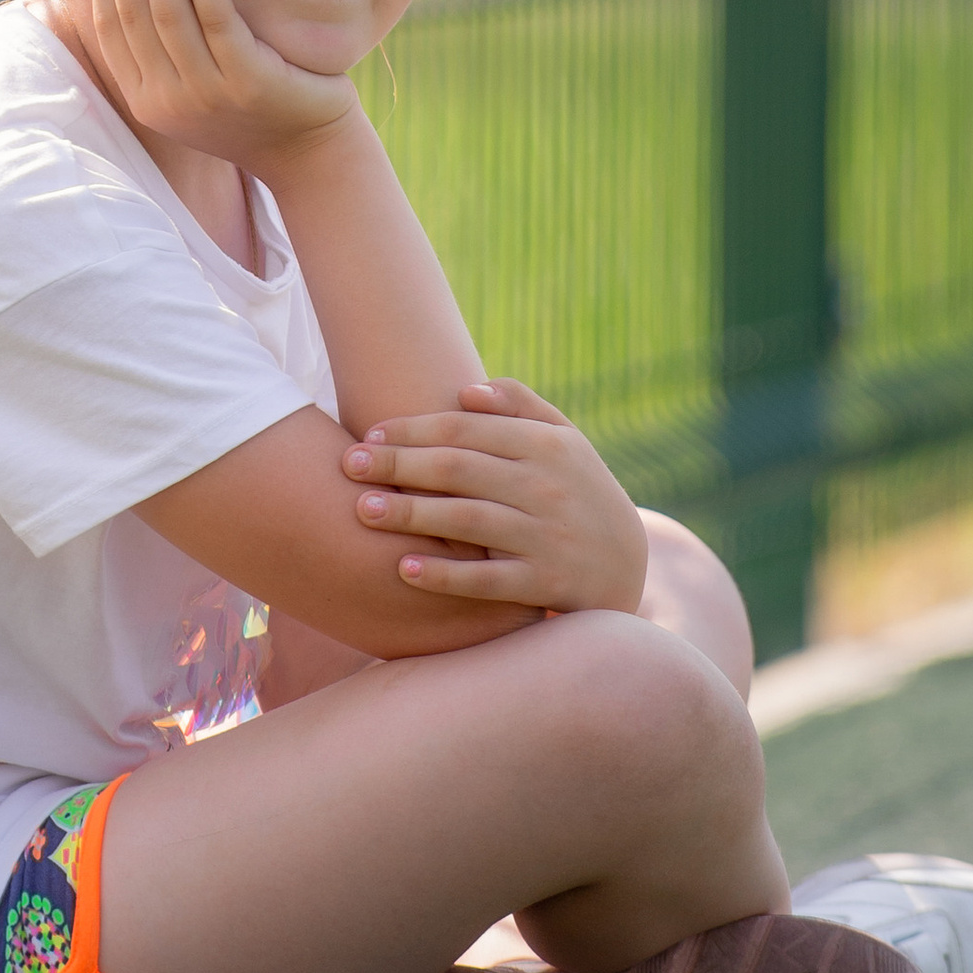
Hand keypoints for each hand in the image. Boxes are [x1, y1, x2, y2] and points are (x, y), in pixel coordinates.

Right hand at [78, 0, 357, 172]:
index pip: (110, 27)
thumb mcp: (190, 86)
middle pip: (133, 13)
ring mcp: (207, 93)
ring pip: (168, 13)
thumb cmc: (248, 104)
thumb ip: (159, 47)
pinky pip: (217, 21)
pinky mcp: (248, 81)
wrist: (308, 149)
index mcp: (145, 99)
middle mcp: (168, 99)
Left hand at [341, 378, 648, 613]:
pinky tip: (404, 569)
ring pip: (467, 520)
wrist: (624, 567)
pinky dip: (446, 575)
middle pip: (458, 468)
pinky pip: (487, 579)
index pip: (466, 429)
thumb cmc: (578, 493)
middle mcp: (547, 486)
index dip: (413, 429)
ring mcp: (547, 536)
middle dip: (398, 464)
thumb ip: (521, 407)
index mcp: (547, 445)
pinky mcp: (546, 583)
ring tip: (361, 509)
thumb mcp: (565, 442)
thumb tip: (467, 389)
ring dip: (410, 514)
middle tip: (348, 463)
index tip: (369, 434)